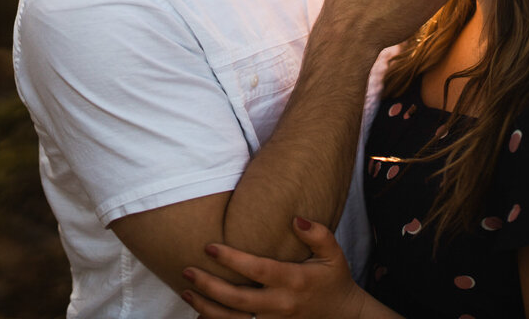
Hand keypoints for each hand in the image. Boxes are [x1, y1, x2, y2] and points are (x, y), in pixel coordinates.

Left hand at [180, 217, 365, 318]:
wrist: (342, 316)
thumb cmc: (334, 279)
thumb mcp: (334, 254)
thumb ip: (318, 234)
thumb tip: (296, 219)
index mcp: (294, 281)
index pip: (258, 270)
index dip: (232, 260)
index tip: (210, 246)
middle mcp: (281, 304)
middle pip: (237, 299)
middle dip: (209, 286)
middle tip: (187, 270)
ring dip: (206, 307)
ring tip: (186, 291)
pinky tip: (200, 311)